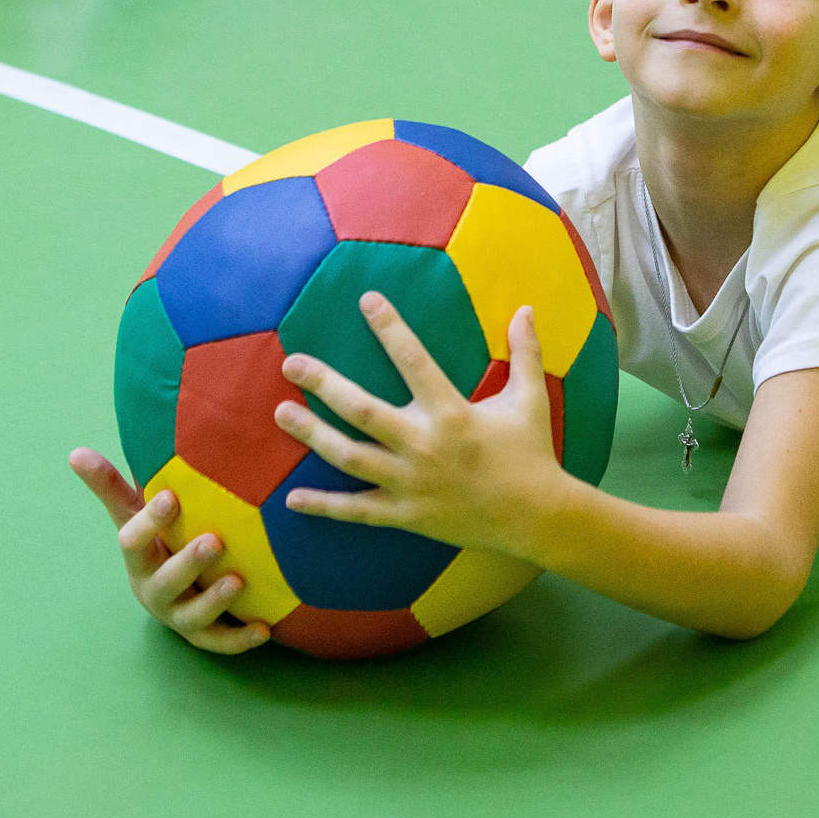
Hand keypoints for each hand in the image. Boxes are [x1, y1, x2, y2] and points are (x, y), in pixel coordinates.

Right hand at [69, 449, 272, 653]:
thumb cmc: (154, 541)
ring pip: (192, 615)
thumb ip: (110, 486)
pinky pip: (219, 642)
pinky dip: (239, 639)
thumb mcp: (133, 514)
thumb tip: (75, 452)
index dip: (150, 522)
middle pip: (165, 581)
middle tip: (214, 541)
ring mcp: (178, 614)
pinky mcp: (201, 634)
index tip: (170, 497)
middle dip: (188, 563)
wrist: (166, 592)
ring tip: (238, 581)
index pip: (133, 542)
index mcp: (138, 558)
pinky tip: (263, 629)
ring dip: (215, 601)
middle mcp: (153, 589)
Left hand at [276, 297, 562, 559]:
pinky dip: (324, 506)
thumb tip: (525, 308)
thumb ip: (526, 353)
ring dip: (314, 434)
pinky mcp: (406, 514)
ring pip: (350, 457)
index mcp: (452, 413)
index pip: (414, 361)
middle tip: (292, 363)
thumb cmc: (531, 453)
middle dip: (325, 384)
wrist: (535, 517)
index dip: (390, 328)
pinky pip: (357, 510)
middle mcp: (424, 446)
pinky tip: (291, 498)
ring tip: (283, 412)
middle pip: (363, 411)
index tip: (366, 300)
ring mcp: (410, 483)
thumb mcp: (531, 399)